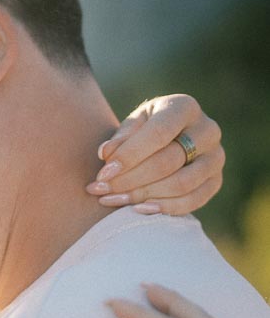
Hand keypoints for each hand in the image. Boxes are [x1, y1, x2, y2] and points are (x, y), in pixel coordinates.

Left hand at [86, 95, 223, 215]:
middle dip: (130, 179)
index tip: (103, 174)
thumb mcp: (132, 126)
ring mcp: (216, 157)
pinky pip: (193, 200)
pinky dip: (164, 208)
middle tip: (101, 190)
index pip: (159, 133)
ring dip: (143, 195)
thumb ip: (120, 138)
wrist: (170, 142)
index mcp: (185, 107)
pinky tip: (137, 209)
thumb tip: (106, 154)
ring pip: (181, 184)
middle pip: (168, 161)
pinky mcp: (216, 181)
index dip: (130, 156)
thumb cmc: (145, 131)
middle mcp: (208, 130)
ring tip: (112, 200)